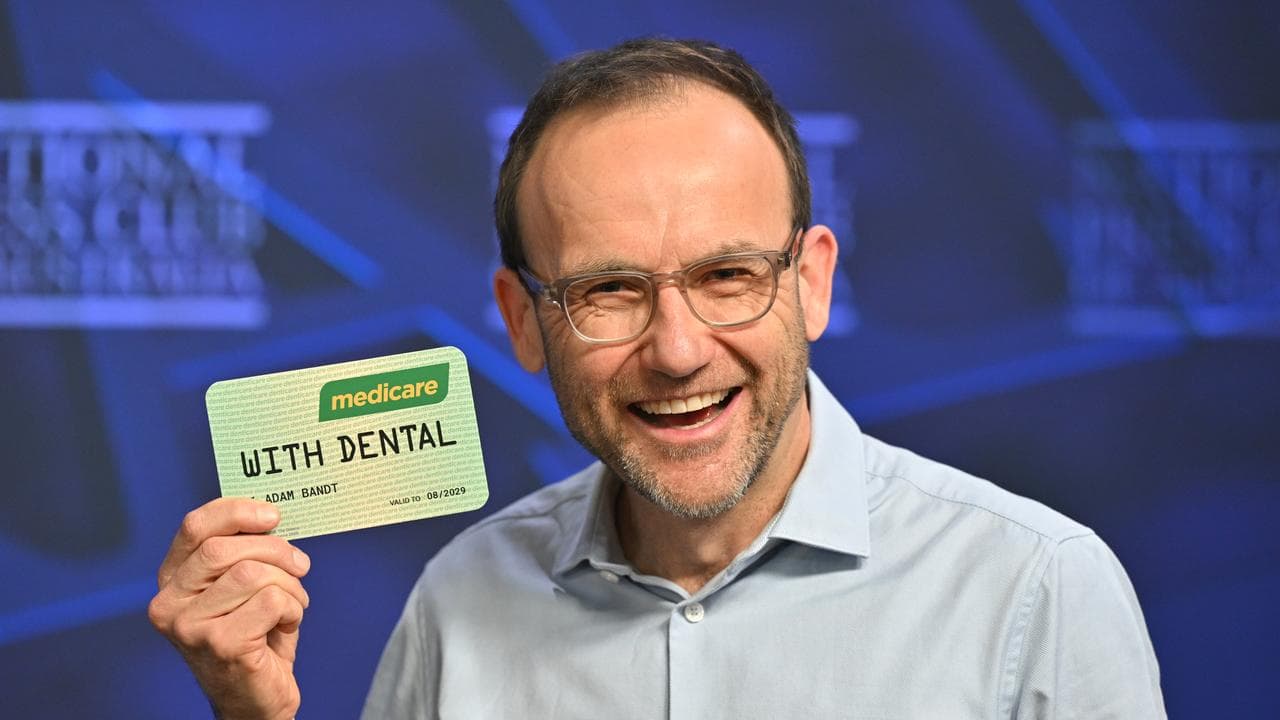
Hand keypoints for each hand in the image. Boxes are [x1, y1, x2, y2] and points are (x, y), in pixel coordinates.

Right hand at [149, 498, 311, 719]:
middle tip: (300, 565)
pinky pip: (271, 601)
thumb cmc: (253, 637)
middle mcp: (169, 604)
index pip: (195, 528)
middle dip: (275, 550)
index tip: (272, 515)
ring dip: (288, 585)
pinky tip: (286, 624)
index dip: (236, 511)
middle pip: (225, 548)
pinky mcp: (220, 645)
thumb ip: (242, 553)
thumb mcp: (240, 589)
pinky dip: (292, 608)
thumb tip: (268, 515)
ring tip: (292, 603)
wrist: (255, 699)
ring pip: (253, 573)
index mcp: (172, 581)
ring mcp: (190, 627)